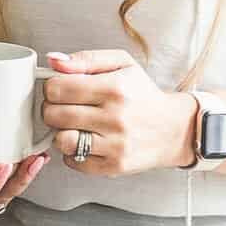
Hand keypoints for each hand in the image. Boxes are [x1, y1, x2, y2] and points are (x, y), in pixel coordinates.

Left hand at [39, 51, 192, 175]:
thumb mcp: (122, 64)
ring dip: (60, 132)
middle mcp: (115, 117)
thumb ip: (86, 59)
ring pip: (61, 140)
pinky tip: (85, 141)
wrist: (174, 128)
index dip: (52, 87)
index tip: (59, 89)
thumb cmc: (144, 95)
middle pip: (54, 114)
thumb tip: (53, 60)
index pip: (58, 88)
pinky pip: (73, 161)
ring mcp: (115, 145)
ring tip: (73, 126)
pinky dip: (72, 152)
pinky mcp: (114, 166)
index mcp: (115, 88)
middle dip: (51, 109)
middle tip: (63, 107)